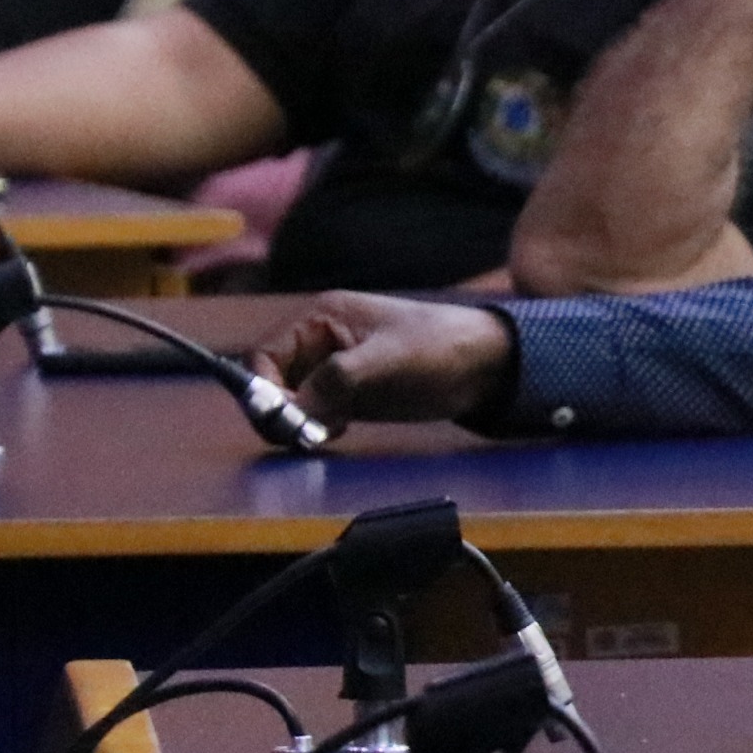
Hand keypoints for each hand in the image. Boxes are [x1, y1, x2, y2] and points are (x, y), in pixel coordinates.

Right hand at [243, 291, 516, 433]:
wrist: (488, 365)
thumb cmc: (440, 347)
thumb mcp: (387, 360)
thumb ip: (337, 380)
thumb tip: (293, 411)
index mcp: (322, 318)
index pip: (267, 354)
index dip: (264, 387)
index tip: (279, 416)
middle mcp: (322, 343)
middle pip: (275, 380)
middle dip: (280, 409)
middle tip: (298, 434)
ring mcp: (336, 371)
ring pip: (294, 402)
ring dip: (299, 422)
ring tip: (325, 431)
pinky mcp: (352, 396)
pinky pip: (317, 415)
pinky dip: (318, 427)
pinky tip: (338, 431)